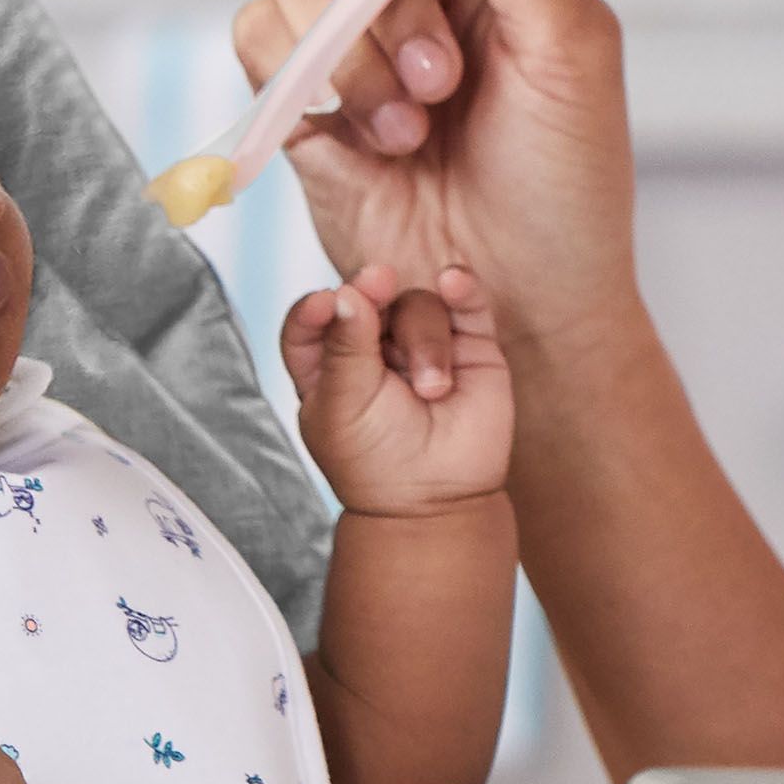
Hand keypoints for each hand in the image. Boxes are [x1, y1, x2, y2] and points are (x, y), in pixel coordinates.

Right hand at [233, 0, 639, 356]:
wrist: (516, 299)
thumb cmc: (566, 179)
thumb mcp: (571, 50)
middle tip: (445, 80)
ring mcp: (358, 28)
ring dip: (354, 54)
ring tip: (413, 126)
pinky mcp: (302, 88)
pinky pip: (258, 34)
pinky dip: (300, 80)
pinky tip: (365, 139)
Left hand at [283, 262, 512, 515]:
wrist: (437, 501)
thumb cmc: (378, 462)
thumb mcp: (344, 407)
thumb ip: (344, 347)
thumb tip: (347, 292)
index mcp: (329, 365)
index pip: (314, 320)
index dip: (316, 308)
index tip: (325, 303)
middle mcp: (375, 349)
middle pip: (369, 300)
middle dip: (373, 293)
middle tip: (376, 285)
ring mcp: (423, 345)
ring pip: (418, 304)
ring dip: (424, 339)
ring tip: (431, 389)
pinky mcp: (469, 347)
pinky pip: (466, 303)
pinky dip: (462, 288)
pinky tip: (452, 282)